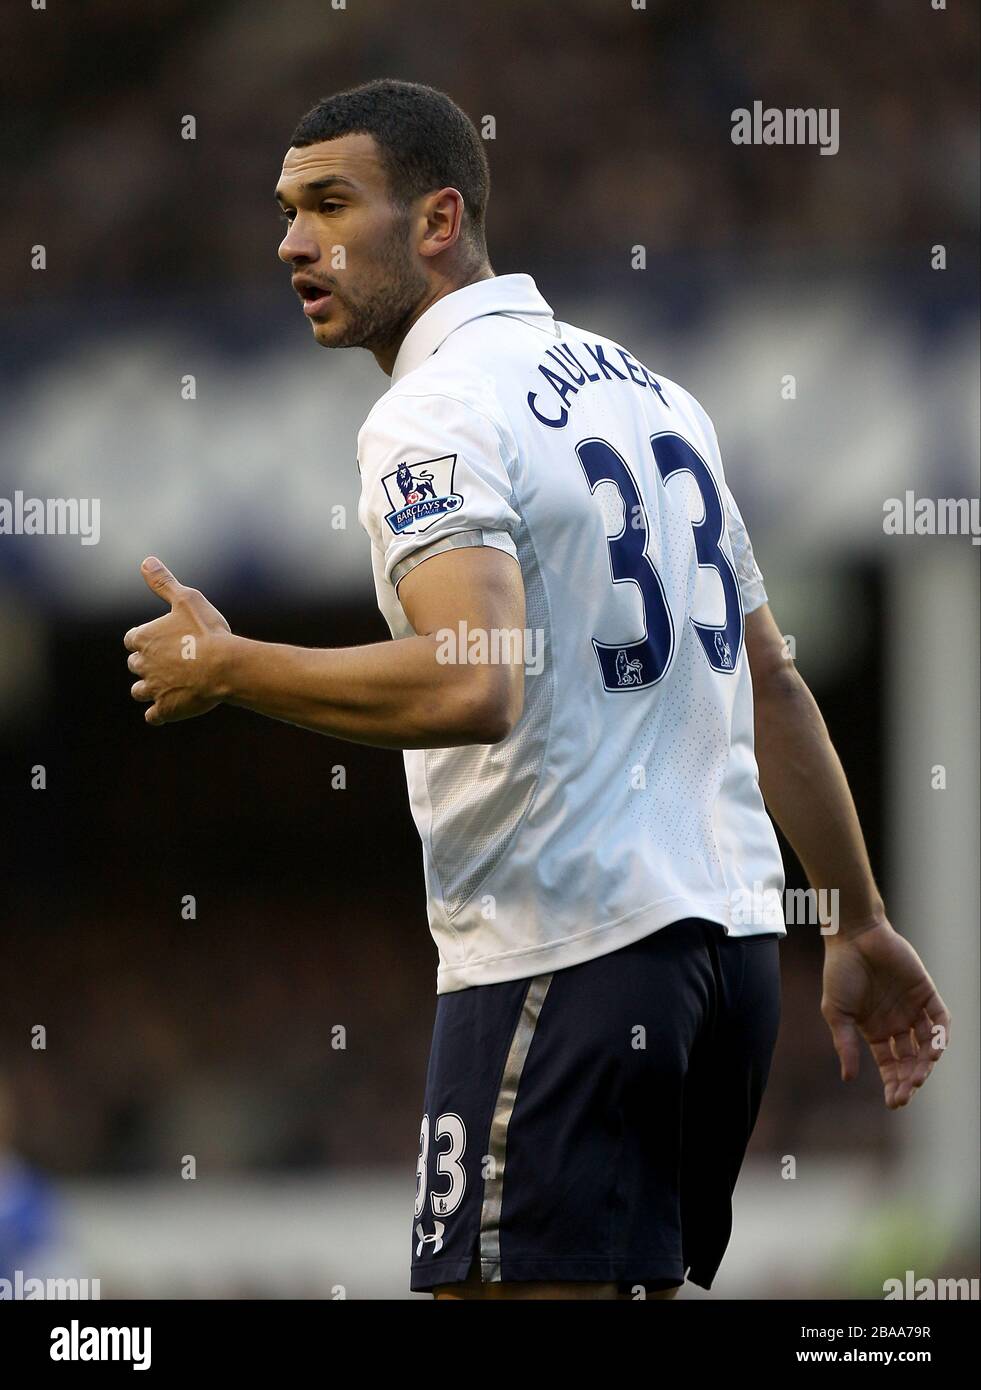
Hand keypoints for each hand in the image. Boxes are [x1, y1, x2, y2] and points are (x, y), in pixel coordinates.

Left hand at [124, 557, 231, 725]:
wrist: (225, 666)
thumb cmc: (207, 631)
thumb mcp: (186, 599)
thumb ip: (163, 582)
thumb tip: (146, 561)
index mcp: (144, 638)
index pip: (132, 640)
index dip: (144, 640)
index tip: (159, 640)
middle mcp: (143, 664)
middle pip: (135, 665)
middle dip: (147, 664)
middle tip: (169, 662)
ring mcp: (153, 689)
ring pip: (139, 692)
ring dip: (148, 689)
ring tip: (167, 685)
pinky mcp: (166, 709)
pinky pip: (153, 716)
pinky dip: (158, 713)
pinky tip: (171, 708)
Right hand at [821, 918, 950, 1108]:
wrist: (853, 936)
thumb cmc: (839, 972)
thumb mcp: (837, 1012)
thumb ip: (845, 1043)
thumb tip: (848, 1078)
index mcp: (876, 1031)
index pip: (890, 1066)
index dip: (894, 1085)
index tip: (895, 1102)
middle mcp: (897, 1023)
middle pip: (910, 1060)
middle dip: (909, 1079)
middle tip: (906, 1092)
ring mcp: (913, 1009)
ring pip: (927, 1044)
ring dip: (925, 1063)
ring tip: (918, 1076)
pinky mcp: (926, 993)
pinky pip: (940, 1019)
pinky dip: (941, 1036)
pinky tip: (933, 1051)